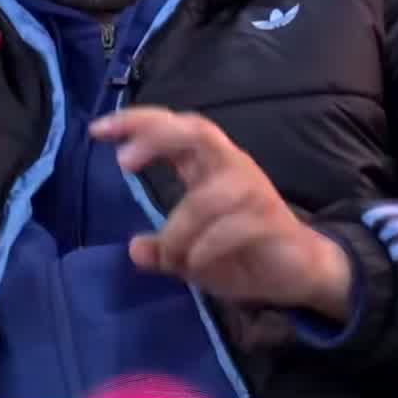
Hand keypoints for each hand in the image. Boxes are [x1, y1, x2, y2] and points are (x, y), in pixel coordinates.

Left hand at [90, 106, 352, 323]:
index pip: (175, 128)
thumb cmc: (241, 253)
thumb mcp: (190, 255)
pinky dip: (205, 249)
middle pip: (197, 130)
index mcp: (209, 166)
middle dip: (158, 138)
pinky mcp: (271, 219)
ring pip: (206, 198)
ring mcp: (253, 191)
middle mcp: (231, 167)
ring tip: (174, 259)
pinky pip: (230, 228)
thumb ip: (163, 250)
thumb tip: (135, 250)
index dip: (137, 122)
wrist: (299, 274)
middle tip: (124, 162)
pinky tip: (197, 266)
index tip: (97, 130)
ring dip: (179, 232)